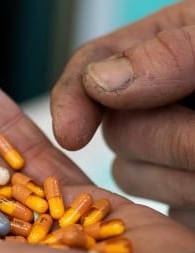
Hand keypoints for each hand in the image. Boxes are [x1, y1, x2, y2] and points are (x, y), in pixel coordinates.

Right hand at [51, 0, 194, 228]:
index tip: (70, 131)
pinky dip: (187, 197)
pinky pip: (163, 205)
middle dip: (160, 137)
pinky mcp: (184, 194)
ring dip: (180, 171)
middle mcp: (162, 100)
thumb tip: (98, 82)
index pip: (93, 65)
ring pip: (133, 172)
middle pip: (111, 126)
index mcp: (166, 48)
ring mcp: (173, 151)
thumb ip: (169, 51)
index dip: (73, 97)